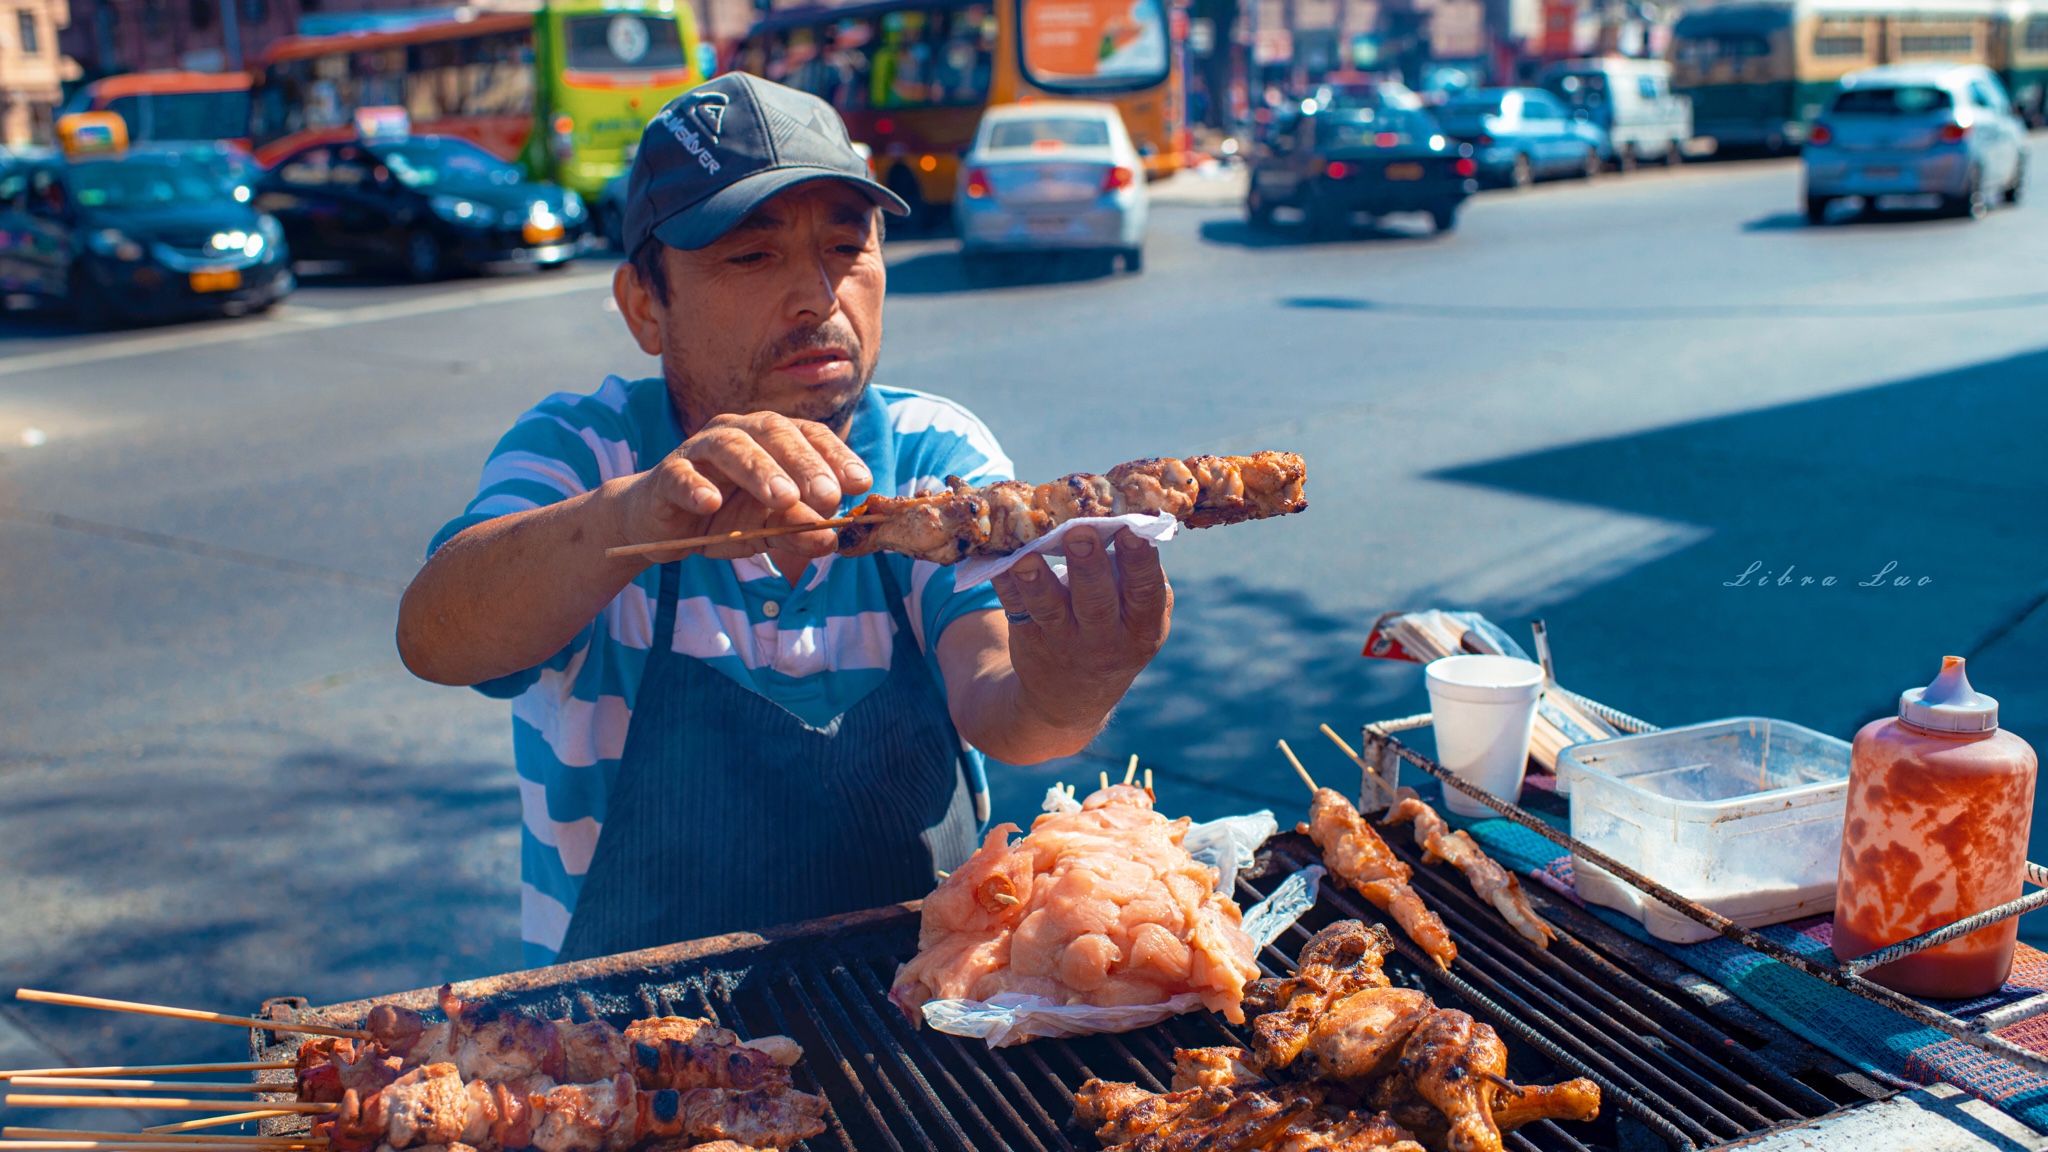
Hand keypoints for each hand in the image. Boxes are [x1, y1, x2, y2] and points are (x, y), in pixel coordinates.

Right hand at [616, 411, 872, 561]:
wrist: (662, 524)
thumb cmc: (723, 517)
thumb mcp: (768, 529)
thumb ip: (799, 530)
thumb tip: (832, 539)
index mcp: (771, 439)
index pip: (810, 436)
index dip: (837, 455)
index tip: (861, 483)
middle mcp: (738, 432)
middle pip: (774, 434)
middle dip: (805, 464)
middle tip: (828, 495)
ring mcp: (700, 449)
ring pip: (730, 447)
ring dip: (759, 470)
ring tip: (783, 498)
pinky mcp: (667, 475)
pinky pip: (681, 475)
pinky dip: (696, 487)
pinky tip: (711, 503)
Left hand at [990, 527, 1172, 735]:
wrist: (1070, 698)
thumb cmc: (1115, 634)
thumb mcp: (1140, 620)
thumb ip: (1139, 579)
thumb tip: (1128, 517)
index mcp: (1141, 629)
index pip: (1145, 594)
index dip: (1140, 563)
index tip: (1132, 530)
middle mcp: (1104, 640)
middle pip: (1096, 602)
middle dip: (1088, 566)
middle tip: (1079, 532)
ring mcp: (1062, 642)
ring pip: (1049, 609)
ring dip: (1037, 580)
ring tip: (1027, 557)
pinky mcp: (1028, 639)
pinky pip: (1014, 607)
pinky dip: (1004, 582)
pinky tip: (999, 560)